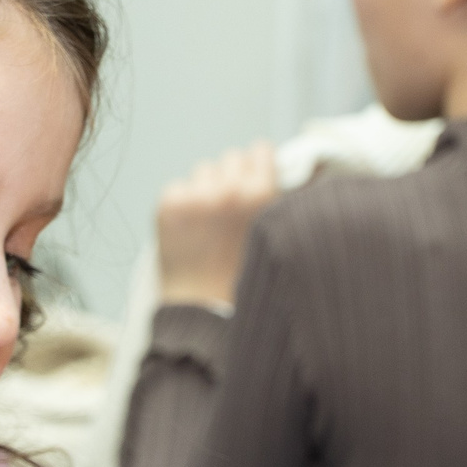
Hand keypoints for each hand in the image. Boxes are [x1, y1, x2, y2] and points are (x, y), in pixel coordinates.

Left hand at [156, 143, 278, 308]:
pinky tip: (192, 231)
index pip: (260, 151)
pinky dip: (184, 204)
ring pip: (204, 171)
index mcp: (262, 194)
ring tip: (211, 223)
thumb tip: (296, 171)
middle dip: (234, 179)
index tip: (256, 182)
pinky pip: (179, 187)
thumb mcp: (278, 238)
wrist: (206, 314)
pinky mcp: (169, 206)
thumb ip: (285, 202)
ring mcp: (195, 196)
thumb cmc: (246, 282)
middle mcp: (228, 190)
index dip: (259, 168)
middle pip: (232, 158)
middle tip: (233, 210)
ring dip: (209, 189)